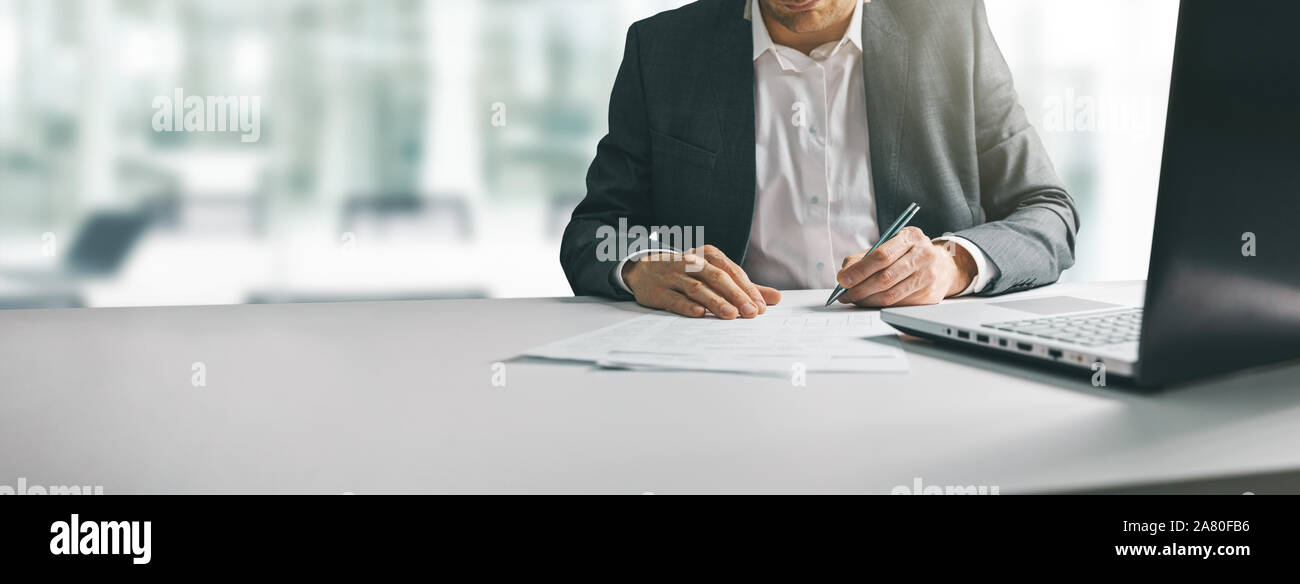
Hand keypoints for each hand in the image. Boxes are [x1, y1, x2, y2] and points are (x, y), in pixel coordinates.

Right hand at [623, 245, 781, 318]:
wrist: (644, 270)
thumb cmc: (687, 273)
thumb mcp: (715, 274)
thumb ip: (745, 287)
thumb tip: (775, 299)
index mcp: (708, 255)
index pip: (732, 271)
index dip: (747, 289)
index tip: (762, 306)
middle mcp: (691, 262)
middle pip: (717, 278)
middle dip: (736, 295)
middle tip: (751, 312)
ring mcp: (673, 276)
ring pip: (698, 288)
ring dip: (715, 301)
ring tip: (731, 315)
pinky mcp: (659, 292)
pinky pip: (675, 299)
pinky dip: (687, 306)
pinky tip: (700, 314)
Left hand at [835, 227, 975, 306]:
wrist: (942, 265)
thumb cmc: (908, 254)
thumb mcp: (889, 245)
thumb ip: (864, 257)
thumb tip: (844, 276)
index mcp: (910, 237)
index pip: (881, 256)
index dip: (859, 270)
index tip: (842, 280)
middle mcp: (923, 255)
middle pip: (885, 278)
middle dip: (859, 289)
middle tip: (844, 294)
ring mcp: (928, 276)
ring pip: (891, 295)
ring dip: (867, 300)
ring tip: (854, 299)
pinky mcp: (929, 295)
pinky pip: (898, 304)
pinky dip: (879, 305)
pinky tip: (869, 302)